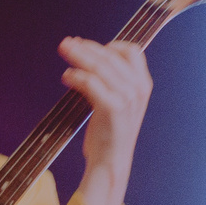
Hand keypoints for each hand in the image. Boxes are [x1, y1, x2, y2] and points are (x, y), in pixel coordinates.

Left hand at [63, 36, 148, 204]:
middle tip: (65, 43)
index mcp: (143, 84)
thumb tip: (88, 57)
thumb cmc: (109, 130)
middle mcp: (138, 89)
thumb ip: (110, 81)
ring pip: (100, 66)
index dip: (109, 45)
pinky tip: (66, 77)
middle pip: (111, 56)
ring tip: (63, 52)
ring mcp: (127, 99)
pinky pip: (91, 83)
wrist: (110, 161)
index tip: (87, 45)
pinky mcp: (113, 108)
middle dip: (85, 47)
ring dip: (78, 56)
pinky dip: (76, 76)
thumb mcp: (117, 101)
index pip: (132, 52)